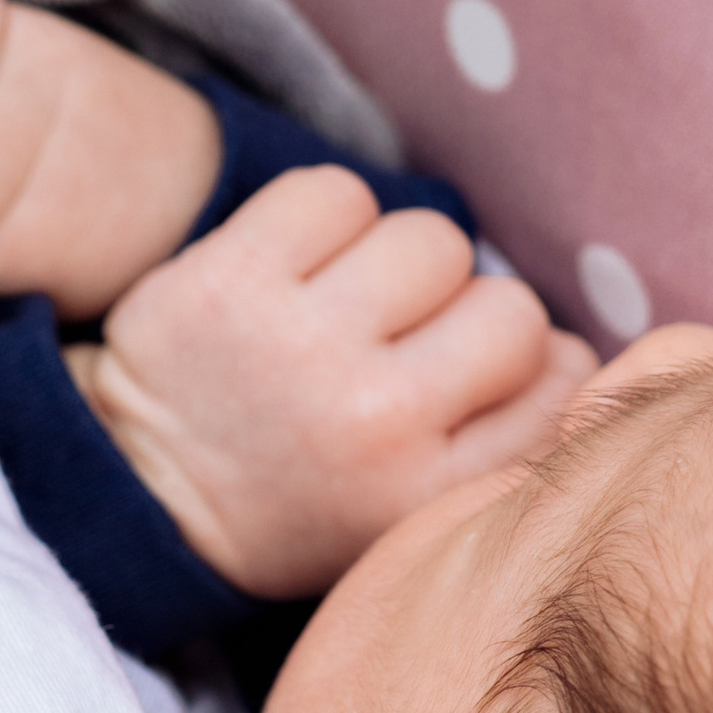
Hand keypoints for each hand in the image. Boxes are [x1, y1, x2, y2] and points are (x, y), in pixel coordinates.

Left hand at [69, 168, 596, 597]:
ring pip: (433, 240)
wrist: (133, 491)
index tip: (478, 384)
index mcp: (424, 494)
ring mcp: (300, 342)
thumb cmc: (292, 501)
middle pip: (511, 307)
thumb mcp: (407, 520)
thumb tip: (578, 351)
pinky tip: (296, 265)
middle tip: (403, 345)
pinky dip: (326, 216)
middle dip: (466, 317)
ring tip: (345, 304)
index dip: (533, 371)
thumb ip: (501, 449)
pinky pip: (337, 193)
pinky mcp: (232, 277)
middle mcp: (373, 418)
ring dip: (398, 262)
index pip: (562, 387)